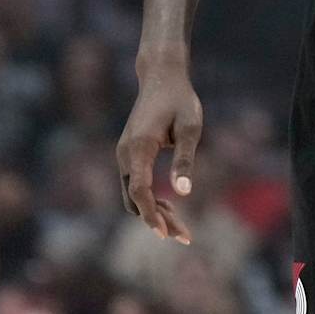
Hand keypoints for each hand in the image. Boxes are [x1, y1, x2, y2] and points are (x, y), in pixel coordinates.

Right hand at [115, 62, 202, 243]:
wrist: (161, 76)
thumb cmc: (180, 99)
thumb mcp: (190, 127)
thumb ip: (185, 159)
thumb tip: (183, 192)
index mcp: (139, 147)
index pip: (139, 190)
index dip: (150, 214)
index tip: (165, 233)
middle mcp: (125, 153)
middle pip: (134, 199)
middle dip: (157, 220)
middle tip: (185, 236)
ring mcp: (124, 154)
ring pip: (132, 195)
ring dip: (153, 212)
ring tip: (181, 227)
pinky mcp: (128, 154)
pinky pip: (134, 185)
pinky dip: (149, 199)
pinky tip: (170, 207)